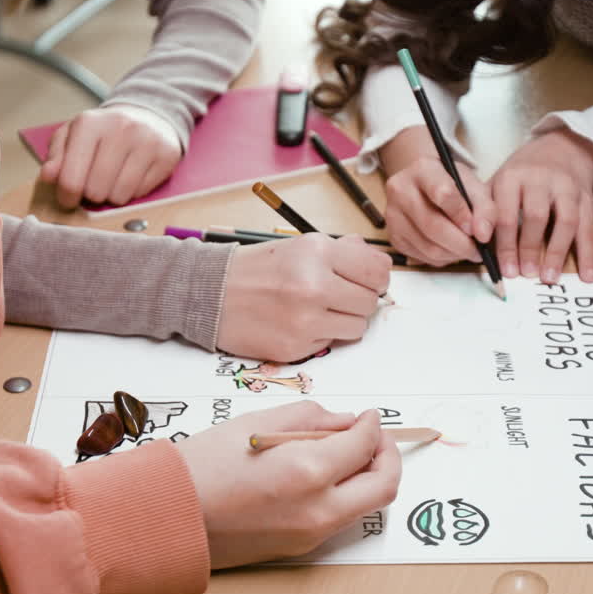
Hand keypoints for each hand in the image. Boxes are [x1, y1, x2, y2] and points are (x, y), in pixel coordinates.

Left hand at [40, 104, 182, 208]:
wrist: (147, 116)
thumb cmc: (103, 132)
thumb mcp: (73, 137)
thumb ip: (57, 157)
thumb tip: (48, 176)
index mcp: (89, 123)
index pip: (71, 178)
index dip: (66, 196)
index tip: (68, 198)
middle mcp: (120, 129)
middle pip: (96, 191)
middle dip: (92, 194)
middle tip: (94, 184)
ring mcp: (146, 142)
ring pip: (119, 196)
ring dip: (112, 195)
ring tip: (112, 180)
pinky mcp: (166, 155)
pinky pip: (141, 193)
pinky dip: (132, 192)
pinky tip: (130, 176)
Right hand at [177, 402, 401, 568]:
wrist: (167, 516)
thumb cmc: (201, 467)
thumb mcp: (256, 422)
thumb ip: (310, 418)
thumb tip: (344, 421)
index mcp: (307, 471)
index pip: (365, 444)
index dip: (372, 425)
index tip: (367, 416)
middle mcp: (318, 508)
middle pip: (384, 485)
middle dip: (388, 455)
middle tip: (374, 436)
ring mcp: (311, 533)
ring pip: (367, 505)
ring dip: (369, 476)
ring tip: (348, 452)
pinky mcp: (301, 548)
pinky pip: (341, 518)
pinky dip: (346, 494)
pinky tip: (324, 474)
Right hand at [218, 234, 391, 360]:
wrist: (211, 294)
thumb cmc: (257, 269)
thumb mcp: (299, 246)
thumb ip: (343, 252)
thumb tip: (381, 264)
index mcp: (318, 252)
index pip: (378, 270)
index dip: (377, 277)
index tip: (368, 280)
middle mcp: (315, 285)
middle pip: (370, 302)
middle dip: (359, 299)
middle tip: (339, 295)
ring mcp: (306, 320)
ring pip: (358, 327)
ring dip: (345, 320)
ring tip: (321, 309)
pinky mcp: (296, 347)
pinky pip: (331, 343)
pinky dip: (322, 334)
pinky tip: (300, 322)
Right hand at [381, 127, 493, 266]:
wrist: (425, 188)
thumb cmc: (452, 185)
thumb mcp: (473, 186)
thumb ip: (485, 208)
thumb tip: (483, 236)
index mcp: (423, 169)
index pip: (443, 194)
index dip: (463, 216)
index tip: (477, 230)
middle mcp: (400, 190)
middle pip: (433, 226)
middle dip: (462, 244)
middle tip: (478, 250)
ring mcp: (393, 215)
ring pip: (428, 247)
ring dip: (454, 255)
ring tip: (467, 250)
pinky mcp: (393, 237)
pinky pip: (422, 257)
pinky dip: (442, 259)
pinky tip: (450, 249)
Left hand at [488, 129, 592, 283]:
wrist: (563, 148)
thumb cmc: (524, 174)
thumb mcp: (499, 181)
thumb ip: (486, 208)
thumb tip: (476, 242)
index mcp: (513, 177)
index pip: (506, 213)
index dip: (503, 242)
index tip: (502, 267)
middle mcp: (541, 180)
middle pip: (536, 217)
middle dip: (528, 248)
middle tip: (524, 274)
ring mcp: (567, 188)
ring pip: (565, 222)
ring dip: (556, 252)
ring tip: (548, 277)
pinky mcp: (587, 199)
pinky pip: (588, 228)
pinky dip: (588, 254)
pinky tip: (587, 275)